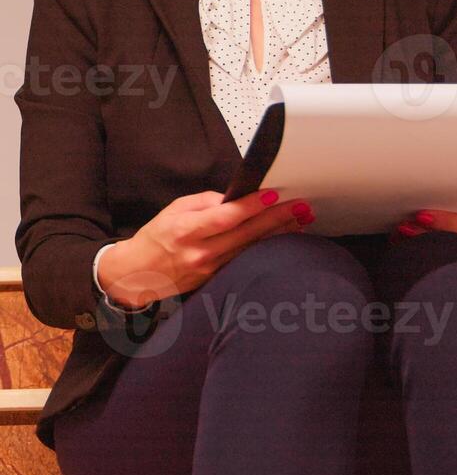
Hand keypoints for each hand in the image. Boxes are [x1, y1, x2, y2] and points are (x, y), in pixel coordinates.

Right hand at [98, 189, 313, 307]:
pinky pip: (245, 261)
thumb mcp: (174, 209)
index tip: (273, 194)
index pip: (225, 217)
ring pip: (250, 249)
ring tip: (300, 221)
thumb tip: (234, 198)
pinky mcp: (216, 280)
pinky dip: (265, 249)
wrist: (138, 274)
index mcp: (187, 230)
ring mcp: (210, 269)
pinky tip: (282, 241)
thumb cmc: (156, 238)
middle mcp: (200, 252)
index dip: (251, 206)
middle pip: (245, 234)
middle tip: (301, 207)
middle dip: (276, 219)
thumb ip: (205, 202)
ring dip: (278, 234)